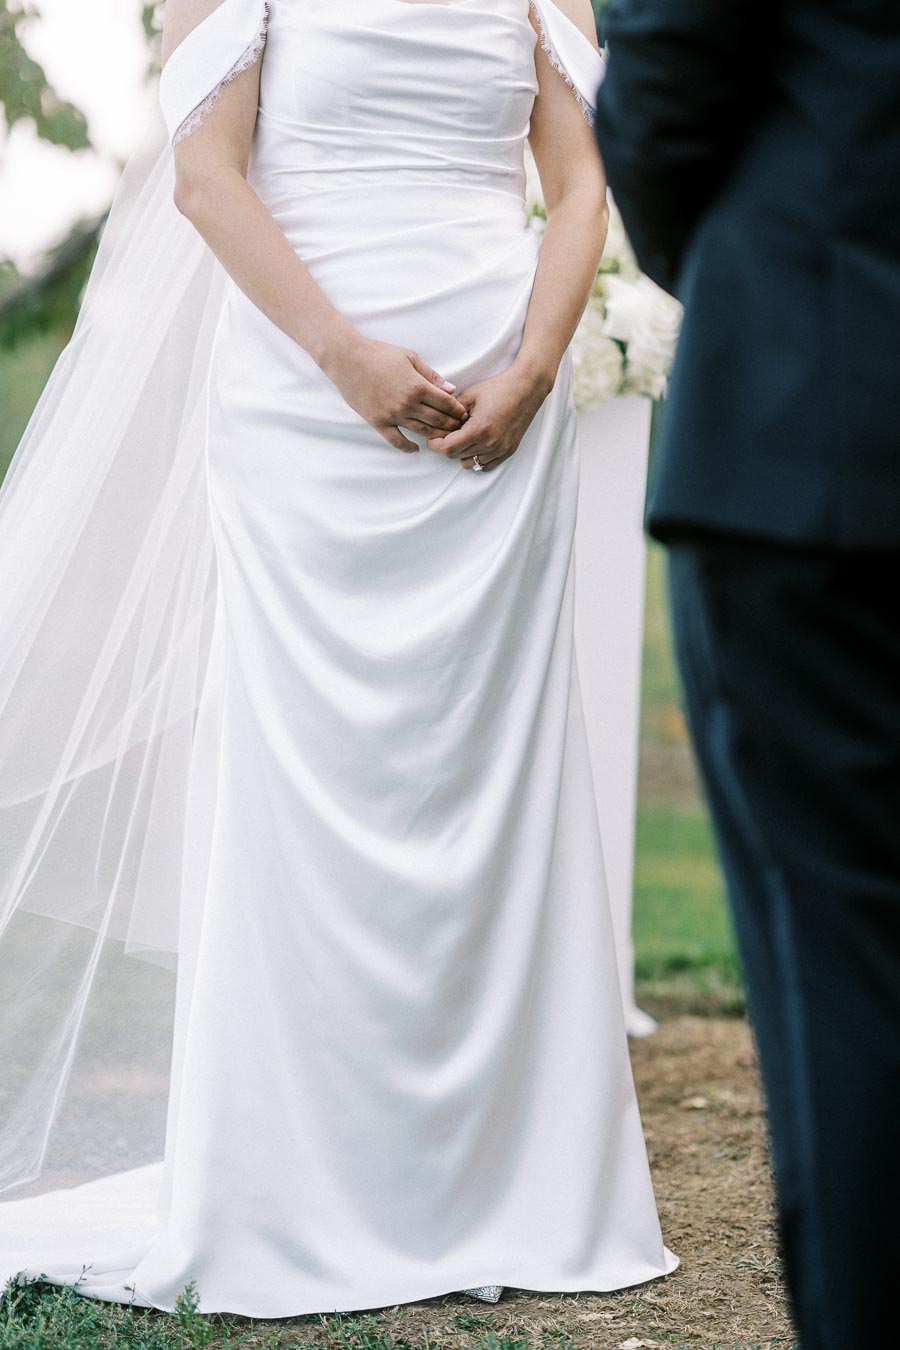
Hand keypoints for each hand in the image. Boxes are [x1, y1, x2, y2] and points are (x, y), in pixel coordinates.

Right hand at [322, 334, 469, 451]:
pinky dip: (408, 447)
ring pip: (422, 431)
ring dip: (436, 436)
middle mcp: (408, 404)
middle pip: (438, 420)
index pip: (446, 403)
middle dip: (452, 425)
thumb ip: (431, 375)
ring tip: (444, 437)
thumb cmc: (379, 354)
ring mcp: (393, 415)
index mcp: (418, 386)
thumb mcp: (410, 358)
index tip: (463, 413)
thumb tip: (451, 389)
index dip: (458, 410)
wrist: (348, 360)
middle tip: (459, 428)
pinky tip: (415, 448)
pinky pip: (397, 441)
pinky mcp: (379, 422)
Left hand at [425, 362, 553, 471]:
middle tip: (448, 433)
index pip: (448, 449)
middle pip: (457, 456)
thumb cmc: (499, 388)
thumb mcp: (470, 395)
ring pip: (470, 463)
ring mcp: (500, 449)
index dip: (436, 444)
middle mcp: (490, 443)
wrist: (526, 388)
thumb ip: (452, 412)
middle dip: (448, 446)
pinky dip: (477, 458)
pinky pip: (486, 465)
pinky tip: (476, 445)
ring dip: (462, 453)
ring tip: (464, 437)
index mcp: (478, 429)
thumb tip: (440, 424)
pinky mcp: (508, 451)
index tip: (433, 438)